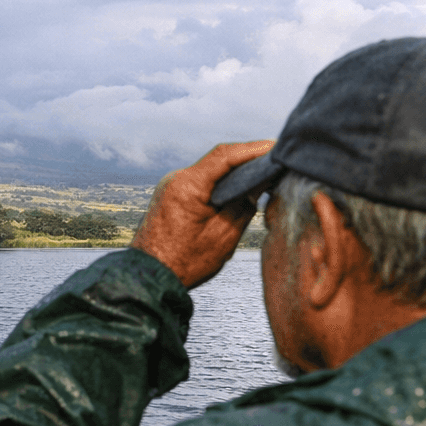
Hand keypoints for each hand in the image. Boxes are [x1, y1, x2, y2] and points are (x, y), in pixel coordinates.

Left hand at [130, 141, 273, 288]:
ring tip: (264, 176)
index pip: (226, 156)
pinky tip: (239, 191)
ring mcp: (171, 186)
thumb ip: (244, 206)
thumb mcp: (223, 236)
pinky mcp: (171, 195)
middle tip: (277, 162)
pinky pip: (200, 182)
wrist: (148, 278)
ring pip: (210, 171)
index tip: (276, 147)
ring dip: (235, 172)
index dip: (254, 149)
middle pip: (218, 160)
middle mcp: (176, 179)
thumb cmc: (184, 263)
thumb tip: (258, 184)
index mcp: (188, 186)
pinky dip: (220, 183)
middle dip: (248, 160)